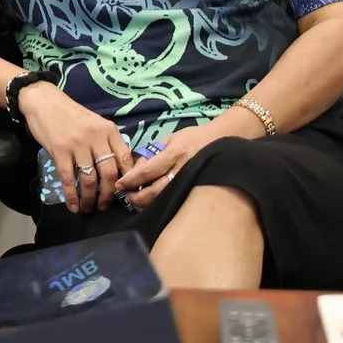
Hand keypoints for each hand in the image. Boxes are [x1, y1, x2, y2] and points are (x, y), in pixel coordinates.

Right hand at [16, 83, 135, 213]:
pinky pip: (68, 178)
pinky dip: (71, 196)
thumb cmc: (70, 114)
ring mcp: (77, 144)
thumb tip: (117, 170)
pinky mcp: (59, 151)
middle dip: (108, 195)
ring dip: (90, 198)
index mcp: (109, 130)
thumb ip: (107, 142)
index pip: (125, 159)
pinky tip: (73, 205)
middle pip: (109, 173)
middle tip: (104, 205)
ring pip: (89, 179)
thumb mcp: (95, 123)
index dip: (127, 180)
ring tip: (88, 208)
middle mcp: (96, 137)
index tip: (124, 193)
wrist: (43, 101)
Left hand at [113, 116, 245, 209]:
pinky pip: (177, 200)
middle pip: (156, 191)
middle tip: (127, 198)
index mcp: (174, 153)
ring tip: (137, 203)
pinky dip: (162, 204)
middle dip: (138, 197)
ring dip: (148, 204)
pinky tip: (154, 205)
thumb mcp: (171, 138)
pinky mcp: (196, 189)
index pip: (148, 171)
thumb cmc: (193, 138)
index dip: (131, 180)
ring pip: (166, 199)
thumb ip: (152, 153)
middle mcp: (183, 169)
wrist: (223, 141)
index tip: (119, 185)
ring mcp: (191, 181)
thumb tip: (135, 168)